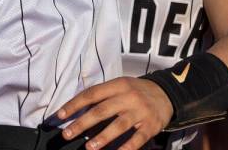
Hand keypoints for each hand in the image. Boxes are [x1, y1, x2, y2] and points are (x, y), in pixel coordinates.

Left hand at [56, 77, 172, 149]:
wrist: (167, 93)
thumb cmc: (136, 91)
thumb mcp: (120, 85)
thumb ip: (103, 95)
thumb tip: (78, 108)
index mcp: (118, 85)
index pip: (92, 94)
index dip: (75, 104)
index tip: (60, 115)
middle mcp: (129, 97)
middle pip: (102, 110)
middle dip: (82, 123)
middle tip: (67, 134)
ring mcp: (141, 111)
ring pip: (119, 125)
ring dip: (103, 137)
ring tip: (89, 147)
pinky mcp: (151, 125)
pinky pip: (137, 138)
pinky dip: (127, 147)